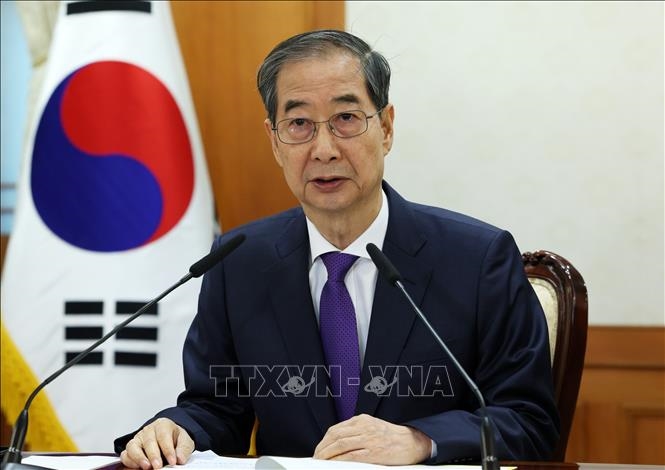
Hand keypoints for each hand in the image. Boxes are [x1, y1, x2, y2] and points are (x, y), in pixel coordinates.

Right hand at [120, 417, 194, 468]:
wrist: (169, 438)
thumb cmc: (175, 439)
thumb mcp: (185, 441)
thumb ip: (183, 449)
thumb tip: (180, 459)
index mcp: (163, 425)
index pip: (164, 436)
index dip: (168, 450)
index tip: (173, 461)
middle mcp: (148, 430)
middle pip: (148, 441)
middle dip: (153, 455)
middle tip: (158, 467)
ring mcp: (138, 439)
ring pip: (133, 446)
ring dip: (139, 458)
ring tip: (147, 467)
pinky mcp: (131, 448)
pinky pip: (125, 454)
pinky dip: (129, 461)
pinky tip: (137, 467)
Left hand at [313, 414, 430, 464]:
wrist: (413, 442)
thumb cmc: (392, 437)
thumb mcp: (373, 427)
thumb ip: (357, 431)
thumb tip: (337, 444)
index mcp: (362, 420)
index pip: (336, 429)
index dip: (324, 441)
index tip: (318, 450)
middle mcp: (364, 426)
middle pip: (335, 436)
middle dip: (322, 448)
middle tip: (316, 458)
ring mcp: (369, 438)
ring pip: (340, 445)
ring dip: (327, 454)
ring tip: (320, 462)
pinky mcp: (374, 451)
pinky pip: (351, 455)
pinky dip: (339, 460)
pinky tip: (333, 464)